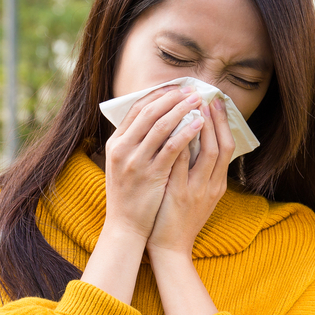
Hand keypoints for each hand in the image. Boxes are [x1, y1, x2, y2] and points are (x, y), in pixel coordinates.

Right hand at [101, 85, 204, 243]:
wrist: (125, 226)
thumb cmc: (128, 195)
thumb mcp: (122, 164)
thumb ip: (133, 142)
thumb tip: (155, 119)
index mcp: (115, 143)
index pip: (136, 109)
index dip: (158, 94)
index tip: (176, 87)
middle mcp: (122, 148)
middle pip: (149, 112)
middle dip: (172, 98)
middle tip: (191, 89)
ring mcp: (135, 161)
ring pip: (160, 126)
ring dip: (182, 109)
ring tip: (199, 101)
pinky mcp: (151, 175)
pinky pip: (171, 148)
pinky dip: (186, 133)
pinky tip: (199, 124)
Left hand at [146, 97, 235, 259]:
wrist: (170, 249)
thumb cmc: (179, 219)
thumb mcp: (197, 195)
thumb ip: (199, 171)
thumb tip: (194, 141)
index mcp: (217, 185)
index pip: (227, 148)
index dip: (222, 123)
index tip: (215, 101)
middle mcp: (211, 186)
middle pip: (220, 146)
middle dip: (214, 119)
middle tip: (206, 95)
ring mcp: (196, 191)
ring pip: (204, 153)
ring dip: (198, 127)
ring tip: (190, 105)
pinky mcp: (177, 196)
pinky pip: (180, 166)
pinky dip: (177, 146)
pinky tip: (171, 129)